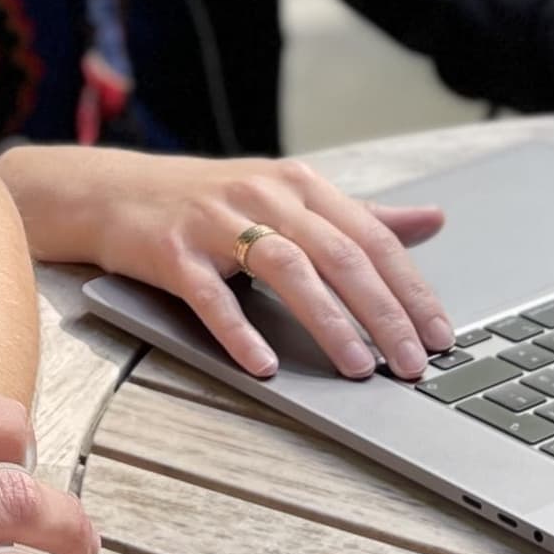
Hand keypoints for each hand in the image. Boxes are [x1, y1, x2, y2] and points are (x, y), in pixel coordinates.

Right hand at [1, 144, 451, 383]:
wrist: (113, 192)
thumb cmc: (210, 204)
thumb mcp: (288, 200)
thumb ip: (359, 216)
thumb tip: (434, 220)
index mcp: (301, 185)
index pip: (372, 238)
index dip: (411, 289)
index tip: (440, 336)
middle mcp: (265, 196)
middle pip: (340, 255)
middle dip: (384, 314)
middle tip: (412, 364)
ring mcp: (216, 221)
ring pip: (287, 269)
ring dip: (328, 323)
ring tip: (357, 369)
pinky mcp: (172, 250)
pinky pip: (211, 293)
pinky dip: (239, 330)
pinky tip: (263, 365)